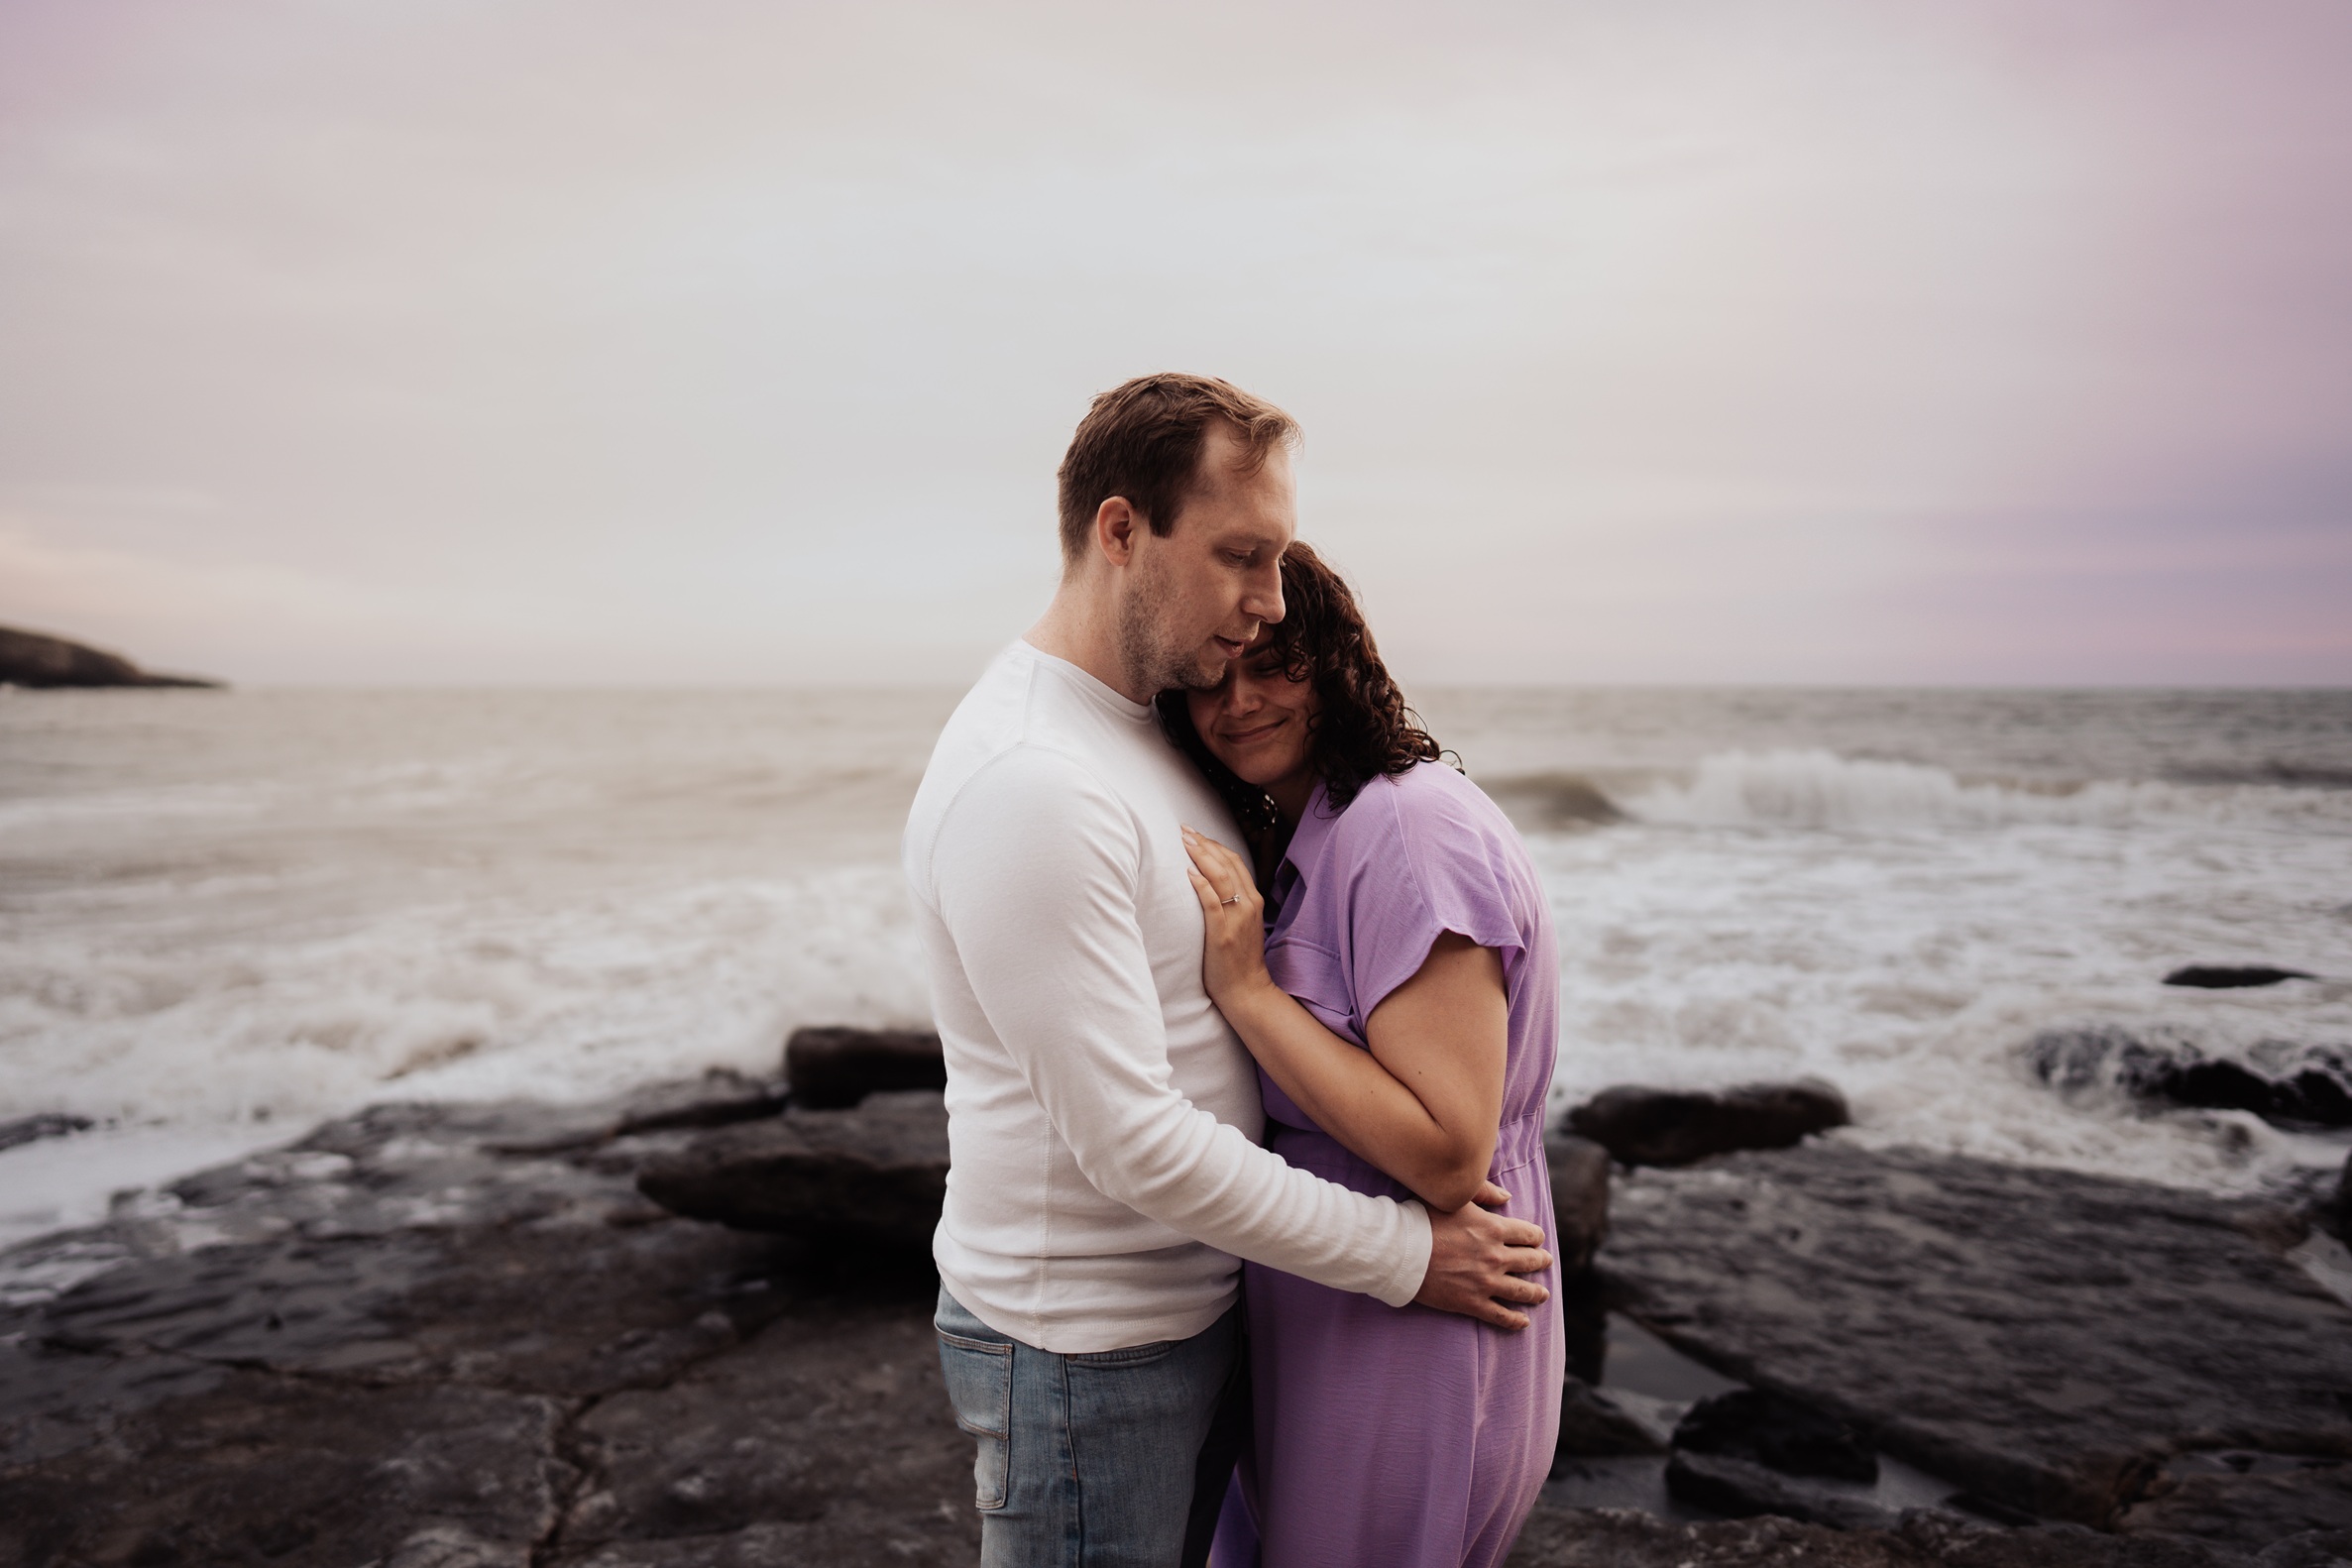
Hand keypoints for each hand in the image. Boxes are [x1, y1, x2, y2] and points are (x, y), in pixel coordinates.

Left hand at [1181, 826, 1270, 1006]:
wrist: (1247, 990)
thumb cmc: (1238, 959)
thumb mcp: (1241, 924)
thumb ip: (1231, 902)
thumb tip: (1207, 882)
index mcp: (1253, 900)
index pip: (1235, 862)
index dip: (1215, 844)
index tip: (1195, 833)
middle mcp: (1248, 905)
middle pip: (1228, 863)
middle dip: (1205, 843)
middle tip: (1185, 830)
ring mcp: (1237, 919)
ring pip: (1221, 877)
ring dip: (1202, 856)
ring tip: (1184, 842)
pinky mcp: (1223, 934)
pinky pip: (1213, 903)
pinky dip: (1202, 885)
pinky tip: (1189, 872)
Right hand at [1416, 1181, 1552, 1330]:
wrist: (1400, 1251)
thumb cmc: (1423, 1219)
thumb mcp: (1455, 1198)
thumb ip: (1484, 1192)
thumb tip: (1508, 1197)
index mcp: (1493, 1228)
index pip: (1528, 1234)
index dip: (1536, 1237)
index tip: (1537, 1240)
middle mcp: (1495, 1256)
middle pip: (1530, 1261)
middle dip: (1541, 1261)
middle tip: (1545, 1262)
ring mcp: (1485, 1282)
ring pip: (1522, 1290)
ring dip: (1536, 1293)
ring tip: (1542, 1294)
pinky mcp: (1472, 1303)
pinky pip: (1501, 1315)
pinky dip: (1515, 1320)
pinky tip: (1523, 1322)